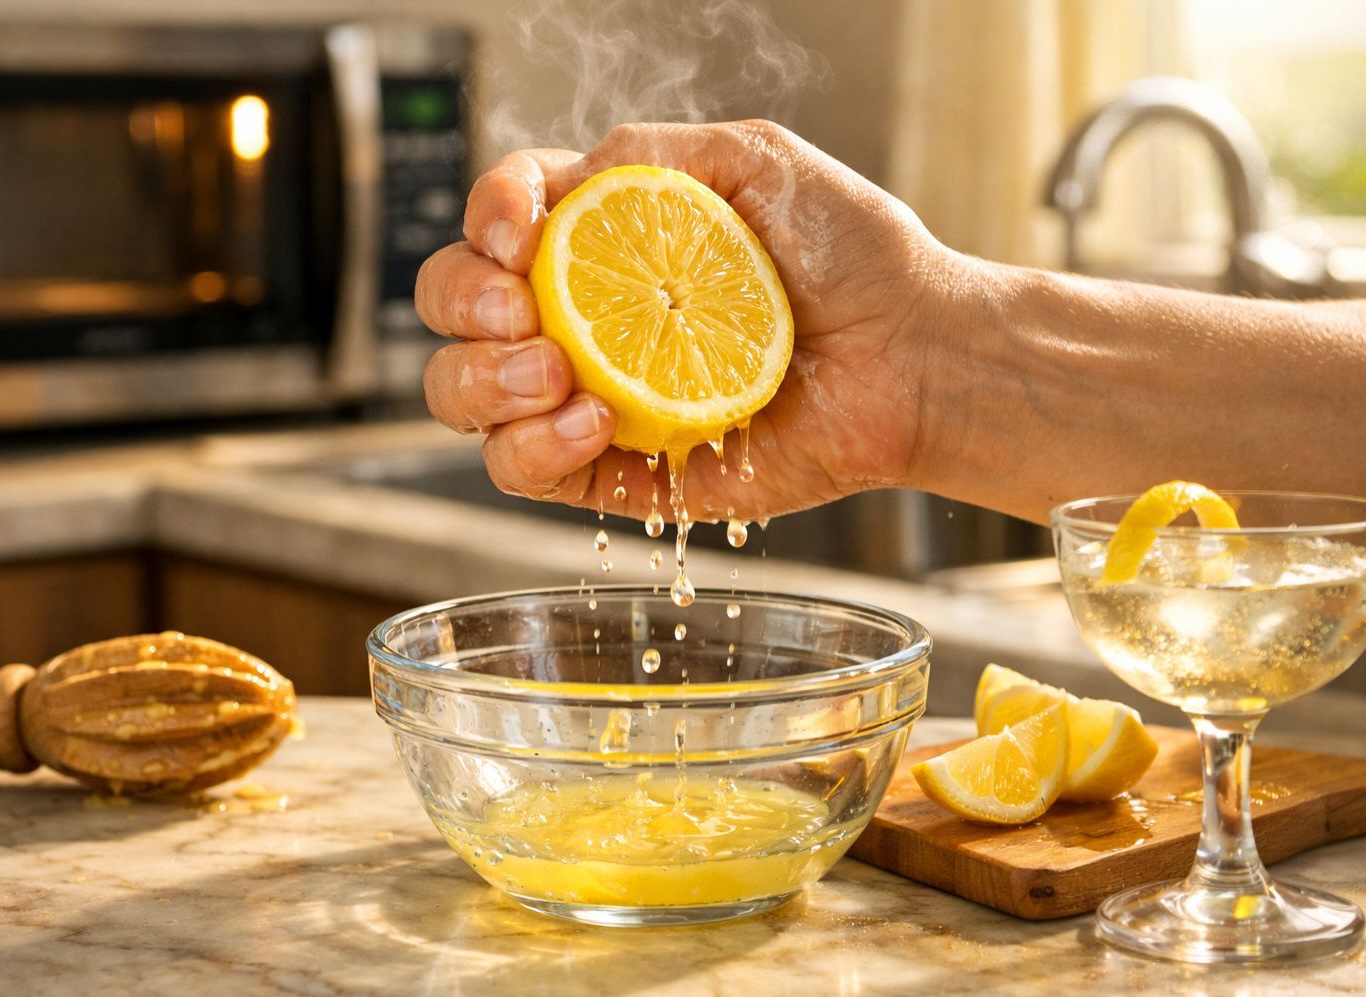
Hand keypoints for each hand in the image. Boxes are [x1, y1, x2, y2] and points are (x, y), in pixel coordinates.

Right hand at [416, 120, 959, 522]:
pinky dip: (531, 449)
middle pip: (454, 306)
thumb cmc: (851, 255)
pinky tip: (592, 421)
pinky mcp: (616, 473)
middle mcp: (582, 314)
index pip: (499, 217)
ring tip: (558, 372)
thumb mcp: (753, 160)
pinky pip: (524, 472)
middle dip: (465, 302)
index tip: (523, 233)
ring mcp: (589, 395)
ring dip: (482, 380)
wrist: (911, 355)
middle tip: (523, 310)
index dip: (487, 217)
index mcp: (605, 235)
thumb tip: (565, 185)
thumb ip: (650, 155)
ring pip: (463, 393)